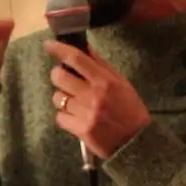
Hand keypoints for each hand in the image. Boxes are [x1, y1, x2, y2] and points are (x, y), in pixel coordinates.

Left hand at [43, 40, 150, 158]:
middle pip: (59, 77)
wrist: (136, 141)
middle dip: (57, 75)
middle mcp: (93, 95)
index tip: (48, 45)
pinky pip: (59, 117)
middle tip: (64, 79)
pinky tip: (77, 118)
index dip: (59, 50)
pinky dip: (65, 117)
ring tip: (76, 103)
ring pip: (57, 98)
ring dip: (62, 99)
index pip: (77, 59)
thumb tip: (84, 48)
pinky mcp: (80, 129)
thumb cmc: (129, 109)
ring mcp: (85, 113)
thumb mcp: (121, 83)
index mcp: (105, 81)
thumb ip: (101, 66)